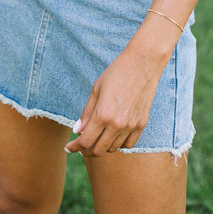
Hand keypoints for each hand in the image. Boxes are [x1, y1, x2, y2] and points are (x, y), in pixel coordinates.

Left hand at [65, 35, 169, 156]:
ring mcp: (131, 125)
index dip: (74, 147)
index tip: (69, 147)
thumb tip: (77, 131)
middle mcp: (117, 124)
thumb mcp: (97, 88)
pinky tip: (114, 136)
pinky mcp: (142, 124)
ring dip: (102, 147)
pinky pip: (129, 144)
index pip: (85, 142)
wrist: (144, 62)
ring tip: (97, 137)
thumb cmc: (117, 71)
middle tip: (81, 145)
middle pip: (98, 150)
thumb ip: (87, 112)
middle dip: (86, 150)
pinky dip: (119, 144)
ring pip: (113, 149)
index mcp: (103, 114)